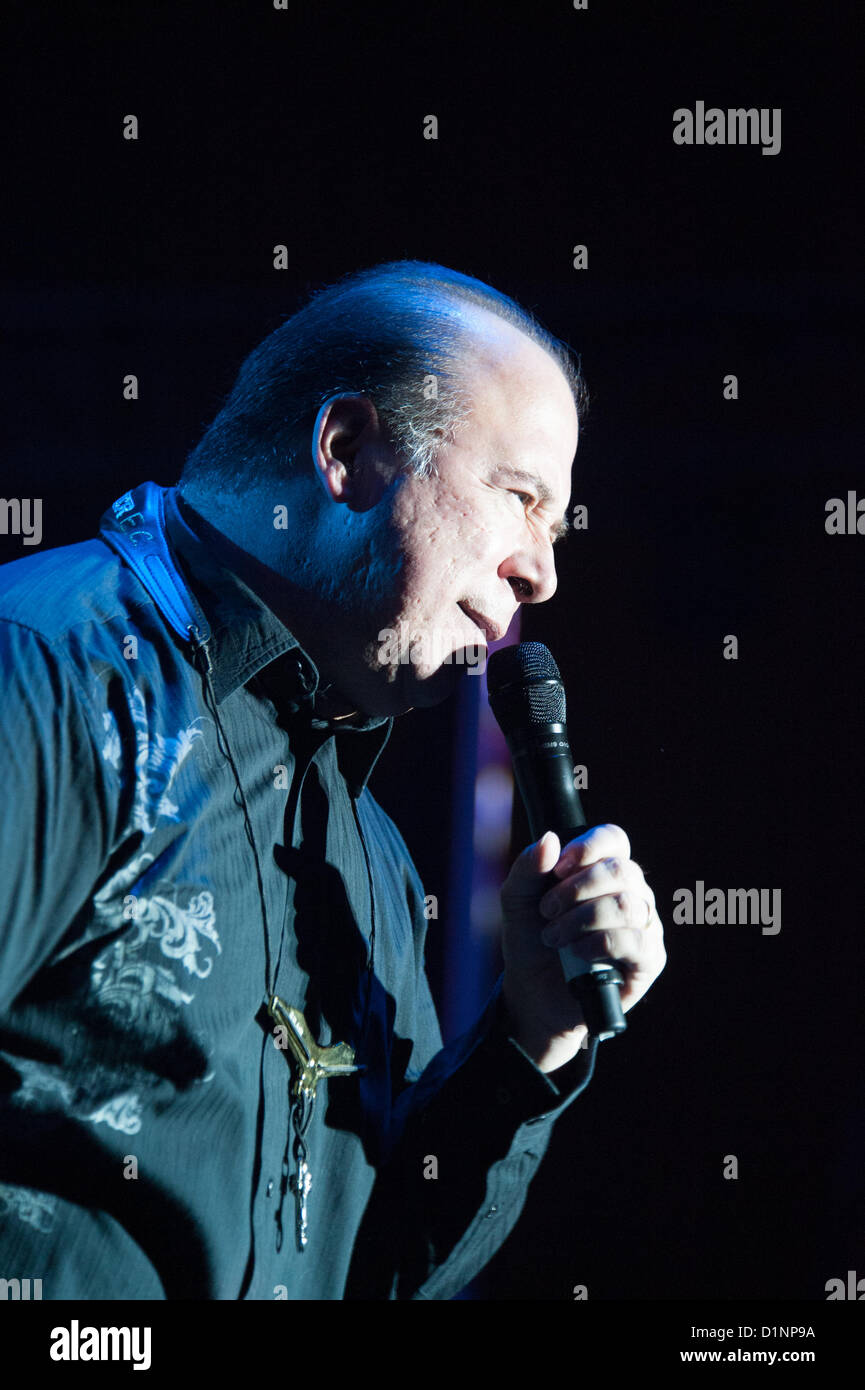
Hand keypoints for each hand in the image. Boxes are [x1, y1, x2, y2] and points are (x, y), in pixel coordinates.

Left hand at [500, 824, 665, 1071]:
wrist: (532, 993)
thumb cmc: (531, 940)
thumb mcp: (517, 899)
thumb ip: (528, 867)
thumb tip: (550, 839)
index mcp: (603, 870)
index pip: (614, 839)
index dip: (588, 846)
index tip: (558, 867)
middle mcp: (631, 892)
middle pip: (621, 869)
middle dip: (576, 888)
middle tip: (547, 911)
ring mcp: (644, 925)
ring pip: (627, 904)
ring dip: (581, 919)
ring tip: (554, 936)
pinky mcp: (649, 959)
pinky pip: (635, 940)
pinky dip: (599, 943)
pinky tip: (577, 952)